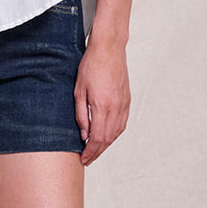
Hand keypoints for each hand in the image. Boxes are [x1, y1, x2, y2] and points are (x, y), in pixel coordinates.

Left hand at [74, 41, 130, 165]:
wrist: (109, 48)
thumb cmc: (91, 64)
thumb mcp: (79, 89)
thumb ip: (81, 114)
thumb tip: (84, 134)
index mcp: (102, 106)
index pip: (97, 138)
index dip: (90, 152)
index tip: (83, 158)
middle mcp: (116, 108)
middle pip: (108, 139)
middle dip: (97, 152)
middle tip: (88, 158)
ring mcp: (123, 104)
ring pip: (116, 133)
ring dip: (106, 144)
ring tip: (95, 149)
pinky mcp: (127, 100)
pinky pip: (122, 123)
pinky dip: (115, 133)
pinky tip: (107, 135)